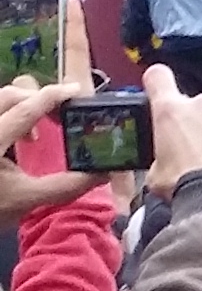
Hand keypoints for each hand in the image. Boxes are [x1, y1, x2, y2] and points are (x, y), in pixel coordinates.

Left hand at [0, 75, 100, 217]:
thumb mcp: (28, 199)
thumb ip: (66, 185)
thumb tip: (102, 174)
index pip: (26, 109)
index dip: (53, 96)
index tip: (76, 91)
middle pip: (9, 95)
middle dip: (37, 99)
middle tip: (60, 116)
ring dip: (22, 107)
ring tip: (36, 134)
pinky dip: (8, 115)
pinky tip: (18, 138)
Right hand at [143, 66, 201, 183]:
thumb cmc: (185, 185)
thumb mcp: (155, 174)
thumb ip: (160, 157)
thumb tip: (165, 164)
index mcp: (169, 111)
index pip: (157, 77)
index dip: (158, 82)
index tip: (160, 89)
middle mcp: (201, 104)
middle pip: (195, 106)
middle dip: (197, 124)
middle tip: (199, 152)